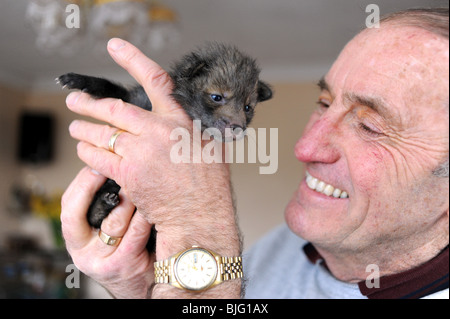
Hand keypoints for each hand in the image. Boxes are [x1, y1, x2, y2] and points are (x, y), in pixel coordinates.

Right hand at [61, 167, 153, 297]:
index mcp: (75, 239)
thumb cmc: (127, 251)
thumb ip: (104, 208)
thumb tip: (112, 167)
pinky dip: (144, 215)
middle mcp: (83, 252)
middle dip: (96, 187)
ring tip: (140, 183)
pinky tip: (152, 205)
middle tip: (117, 170)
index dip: (81, 184)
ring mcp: (102, 261)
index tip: (96, 164)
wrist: (141, 285)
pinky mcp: (123, 266)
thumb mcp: (106, 232)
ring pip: (113, 222)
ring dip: (128, 199)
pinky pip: (135, 233)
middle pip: (80, 214)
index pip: (67, 207)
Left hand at [65, 39, 240, 297]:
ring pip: (102, 133)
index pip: (155, 81)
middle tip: (75, 100)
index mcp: (179, 121)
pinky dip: (87, 151)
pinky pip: (98, 158)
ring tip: (75, 126)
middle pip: (115, 108)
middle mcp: (157, 132)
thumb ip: (191, 127)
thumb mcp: (210, 145)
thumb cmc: (209, 184)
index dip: (134, 59)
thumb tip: (180, 117)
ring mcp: (140, 153)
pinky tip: (83, 149)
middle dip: (90, 104)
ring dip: (84, 129)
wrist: (200, 215)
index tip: (116, 48)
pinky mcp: (127, 175)